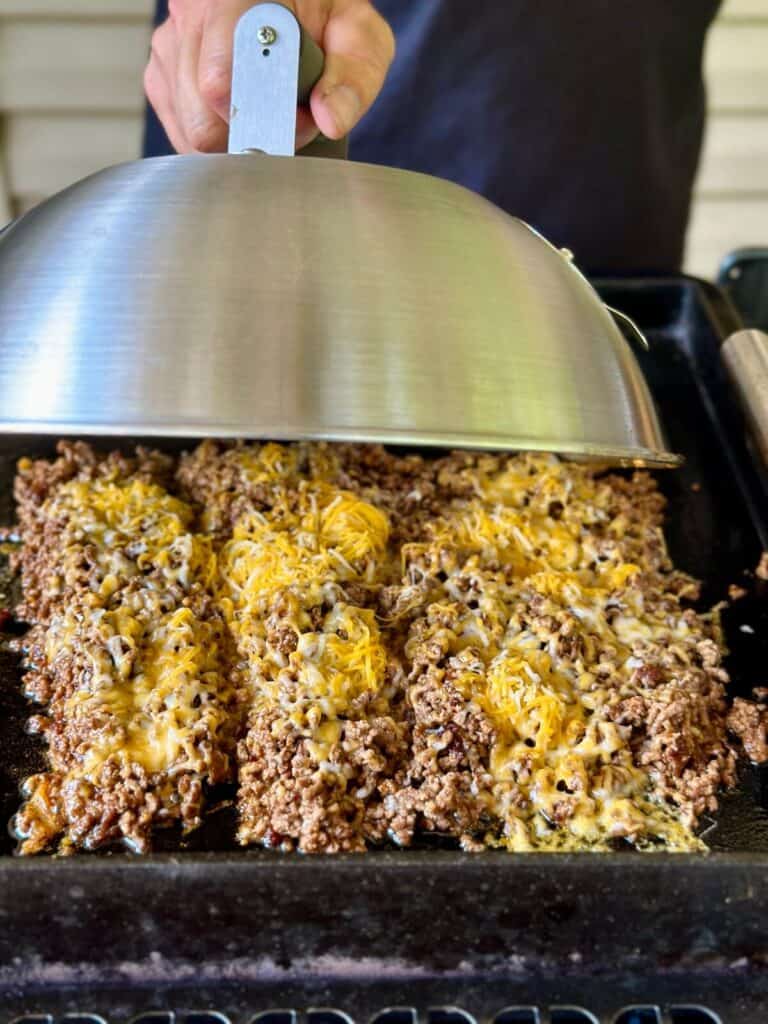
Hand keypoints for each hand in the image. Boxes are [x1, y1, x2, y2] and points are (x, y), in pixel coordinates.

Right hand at [145, 0, 394, 153]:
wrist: (297, 3)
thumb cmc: (326, 15)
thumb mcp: (359, 38)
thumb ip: (353, 79)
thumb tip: (330, 120)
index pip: (220, 78)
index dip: (260, 115)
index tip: (298, 117)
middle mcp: (193, 12)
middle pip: (203, 114)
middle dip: (251, 133)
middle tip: (291, 117)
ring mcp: (172, 41)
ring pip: (190, 127)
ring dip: (235, 137)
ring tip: (270, 110)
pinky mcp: (163, 70)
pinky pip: (180, 129)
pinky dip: (215, 137)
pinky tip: (244, 116)